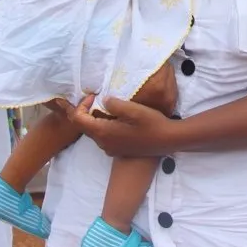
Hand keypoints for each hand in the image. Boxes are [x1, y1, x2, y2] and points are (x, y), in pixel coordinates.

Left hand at [58, 94, 178, 157]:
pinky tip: (118, 118)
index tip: (94, 96)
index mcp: (104, 132)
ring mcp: (110, 149)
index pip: (78, 120)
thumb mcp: (134, 110)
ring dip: (96, 118)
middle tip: (99, 98)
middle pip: (84, 126)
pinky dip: (104, 125)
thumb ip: (115, 104)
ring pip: (94, 131)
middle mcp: (103, 143)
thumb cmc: (151, 124)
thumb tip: (103, 100)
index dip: (81, 105)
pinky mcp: (117, 150)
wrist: (168, 141)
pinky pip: (103, 136)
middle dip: (87, 110)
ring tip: (109, 106)